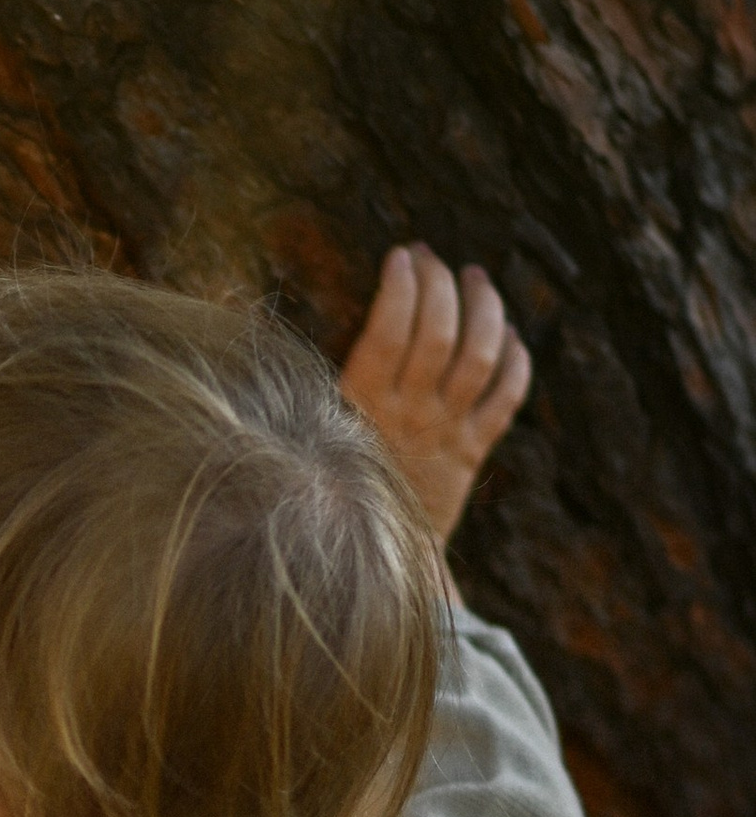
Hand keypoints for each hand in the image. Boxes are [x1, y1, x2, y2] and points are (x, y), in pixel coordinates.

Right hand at [339, 242, 530, 548]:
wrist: (373, 560)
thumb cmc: (332, 488)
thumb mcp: (314, 437)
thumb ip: (323, 387)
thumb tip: (299, 329)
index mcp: (363, 408)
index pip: (390, 329)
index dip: (401, 285)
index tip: (400, 256)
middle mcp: (411, 416)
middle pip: (439, 334)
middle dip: (440, 284)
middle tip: (434, 259)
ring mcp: (448, 432)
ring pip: (481, 356)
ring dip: (485, 308)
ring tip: (476, 278)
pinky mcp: (474, 451)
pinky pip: (508, 397)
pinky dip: (517, 360)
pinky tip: (509, 334)